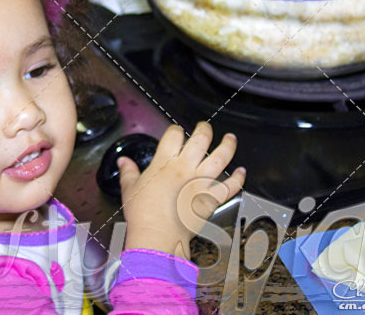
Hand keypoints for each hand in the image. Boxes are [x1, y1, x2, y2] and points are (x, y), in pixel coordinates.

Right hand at [118, 122, 245, 258]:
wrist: (156, 238)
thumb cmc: (143, 216)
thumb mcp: (130, 189)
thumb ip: (128, 172)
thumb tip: (123, 162)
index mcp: (164, 163)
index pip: (174, 135)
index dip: (176, 129)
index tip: (177, 131)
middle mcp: (184, 169)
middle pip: (200, 139)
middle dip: (205, 129)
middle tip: (205, 127)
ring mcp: (200, 183)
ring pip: (220, 157)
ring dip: (228, 146)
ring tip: (230, 139)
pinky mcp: (210, 199)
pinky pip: (230, 186)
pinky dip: (238, 179)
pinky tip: (241, 172)